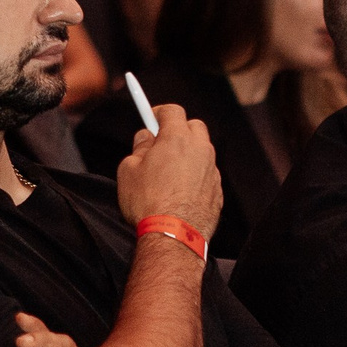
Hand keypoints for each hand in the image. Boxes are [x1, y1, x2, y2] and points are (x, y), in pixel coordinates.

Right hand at [115, 103, 222, 235]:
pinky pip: (206, 174)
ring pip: (202, 151)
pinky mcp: (218, 191)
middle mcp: (200, 150)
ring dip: (188, 154)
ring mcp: (212, 171)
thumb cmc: (147, 202)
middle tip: (161, 143)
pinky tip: (180, 191)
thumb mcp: (128, 170)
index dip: (159, 112)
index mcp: (178, 138)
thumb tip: (146, 138)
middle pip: (193, 126)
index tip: (151, 116)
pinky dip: (195, 176)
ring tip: (169, 172)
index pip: (172, 110)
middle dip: (179, 129)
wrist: (173, 236)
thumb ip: (138, 148)